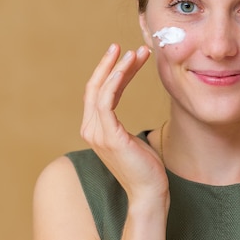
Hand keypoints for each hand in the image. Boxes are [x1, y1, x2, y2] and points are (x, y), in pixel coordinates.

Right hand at [80, 44, 168, 204]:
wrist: (149, 192)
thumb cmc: (145, 167)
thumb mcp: (131, 139)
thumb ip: (122, 125)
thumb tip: (130, 120)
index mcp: (95, 129)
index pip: (98, 92)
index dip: (110, 72)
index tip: (126, 55)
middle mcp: (91, 129)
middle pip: (95, 87)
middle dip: (110, 64)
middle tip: (125, 46)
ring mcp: (97, 133)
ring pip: (100, 89)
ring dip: (117, 68)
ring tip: (135, 52)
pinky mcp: (109, 136)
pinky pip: (106, 100)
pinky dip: (115, 80)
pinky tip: (127, 66)